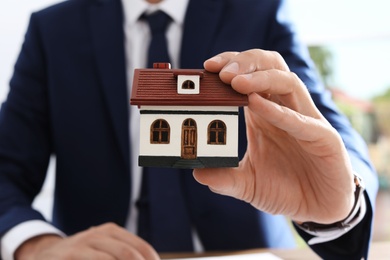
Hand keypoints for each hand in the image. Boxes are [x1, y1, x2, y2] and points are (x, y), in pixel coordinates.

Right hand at [15, 223, 158, 259]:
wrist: (42, 256)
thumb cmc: (78, 256)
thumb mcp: (99, 250)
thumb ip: (120, 254)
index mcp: (109, 231)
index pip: (139, 246)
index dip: (150, 259)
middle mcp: (97, 235)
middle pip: (127, 253)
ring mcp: (81, 245)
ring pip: (113, 258)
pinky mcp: (69, 256)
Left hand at [193, 49, 354, 223]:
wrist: (319, 210)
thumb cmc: (286, 188)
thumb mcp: (248, 183)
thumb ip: (224, 178)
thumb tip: (197, 173)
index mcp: (265, 113)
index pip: (250, 75)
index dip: (230, 65)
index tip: (207, 68)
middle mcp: (285, 110)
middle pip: (270, 67)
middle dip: (245, 61)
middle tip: (220, 71)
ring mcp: (306, 121)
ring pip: (288, 82)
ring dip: (260, 77)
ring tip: (234, 81)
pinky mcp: (323, 139)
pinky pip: (301, 120)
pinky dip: (277, 111)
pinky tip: (256, 105)